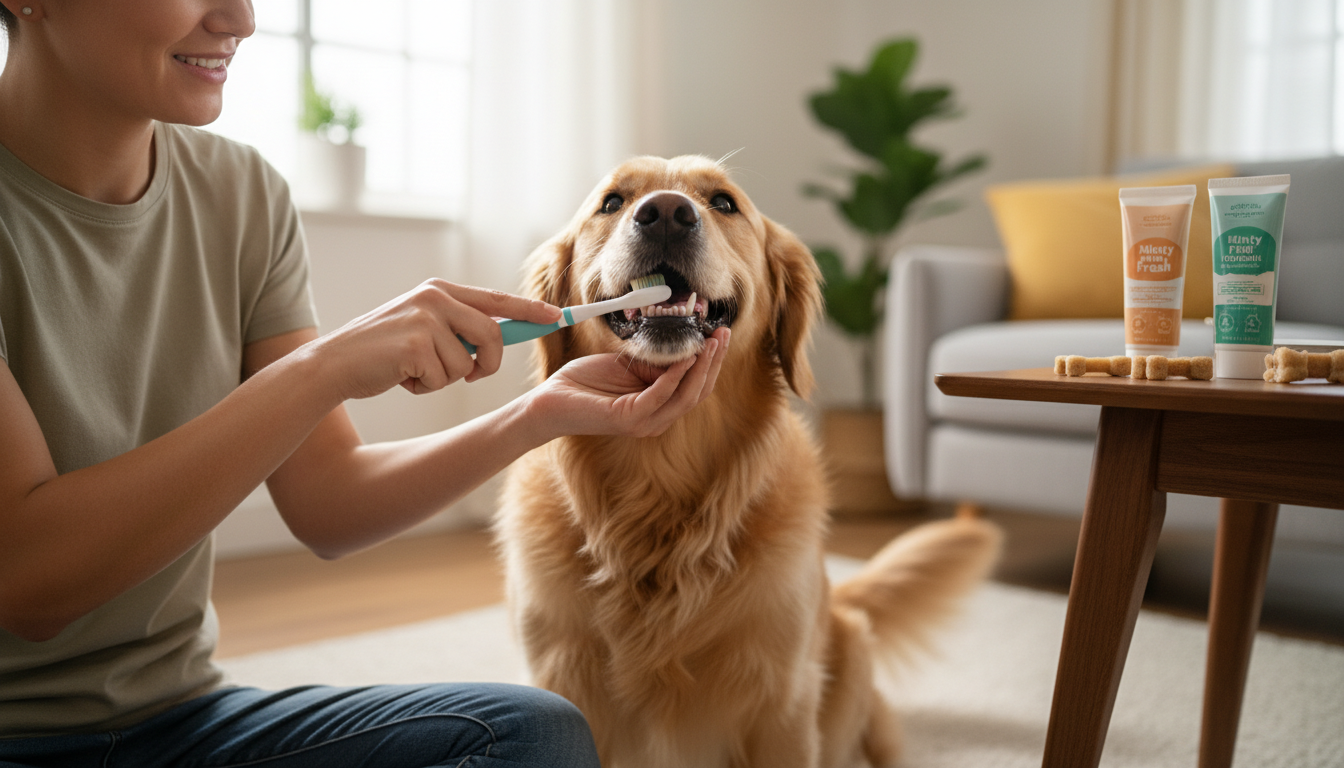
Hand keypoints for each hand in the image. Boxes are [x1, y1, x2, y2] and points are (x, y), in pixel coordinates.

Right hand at [306, 279, 561, 400]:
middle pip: (492, 334)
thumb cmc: (381, 353)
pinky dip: (426, 388)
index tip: (556, 317)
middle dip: (488, 363)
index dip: (528, 311)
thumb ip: (455, 326)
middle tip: (469, 374)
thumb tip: (497, 339)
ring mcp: (425, 319)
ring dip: (446, 379)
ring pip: (467, 363)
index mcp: (439, 291)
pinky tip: (402, 378)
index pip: (495, 300)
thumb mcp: (420, 327)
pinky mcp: (415, 344)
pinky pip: (445, 378)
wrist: (333, 364)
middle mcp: (435, 298)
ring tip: (415, 372)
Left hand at [525, 327, 729, 440]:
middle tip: (722, 334)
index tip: (719, 334)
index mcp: (658, 407)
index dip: (712, 361)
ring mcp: (644, 422)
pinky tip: (684, 358)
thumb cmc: (587, 382)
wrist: (552, 399)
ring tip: (709, 342)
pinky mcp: (628, 419)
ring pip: (686, 396)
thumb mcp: (628, 366)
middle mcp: (657, 419)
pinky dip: (675, 377)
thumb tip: (682, 348)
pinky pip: (660, 396)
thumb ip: (655, 363)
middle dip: (713, 362)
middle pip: (698, 392)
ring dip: (701, 367)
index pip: (696, 386)